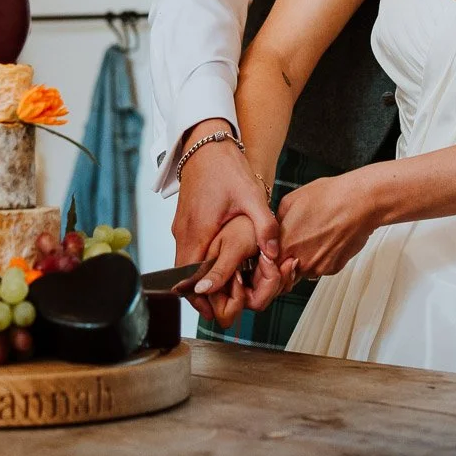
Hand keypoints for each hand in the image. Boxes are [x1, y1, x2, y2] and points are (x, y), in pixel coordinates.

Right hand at [172, 121, 277, 307]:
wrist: (206, 142)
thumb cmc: (226, 167)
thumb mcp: (252, 196)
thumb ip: (264, 227)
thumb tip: (273, 254)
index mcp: (196, 232)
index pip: (190, 279)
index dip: (204, 299)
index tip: (220, 312)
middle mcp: (183, 233)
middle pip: (186, 278)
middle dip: (206, 295)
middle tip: (229, 307)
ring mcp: (182, 228)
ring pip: (187, 266)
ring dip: (205, 280)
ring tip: (230, 290)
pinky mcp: (186, 223)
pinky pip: (190, 252)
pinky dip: (202, 264)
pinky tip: (224, 266)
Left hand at [277, 170, 378, 282]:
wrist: (359, 202)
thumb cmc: (328, 197)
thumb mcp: (289, 201)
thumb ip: (275, 222)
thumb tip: (272, 231)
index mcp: (285, 244)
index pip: (267, 266)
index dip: (268, 260)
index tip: (271, 253)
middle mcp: (300, 260)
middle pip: (284, 271)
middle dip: (285, 262)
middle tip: (294, 244)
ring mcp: (318, 266)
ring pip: (303, 270)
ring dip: (304, 259)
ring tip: (314, 237)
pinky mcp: (333, 268)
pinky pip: (320, 268)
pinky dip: (321, 258)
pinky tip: (327, 239)